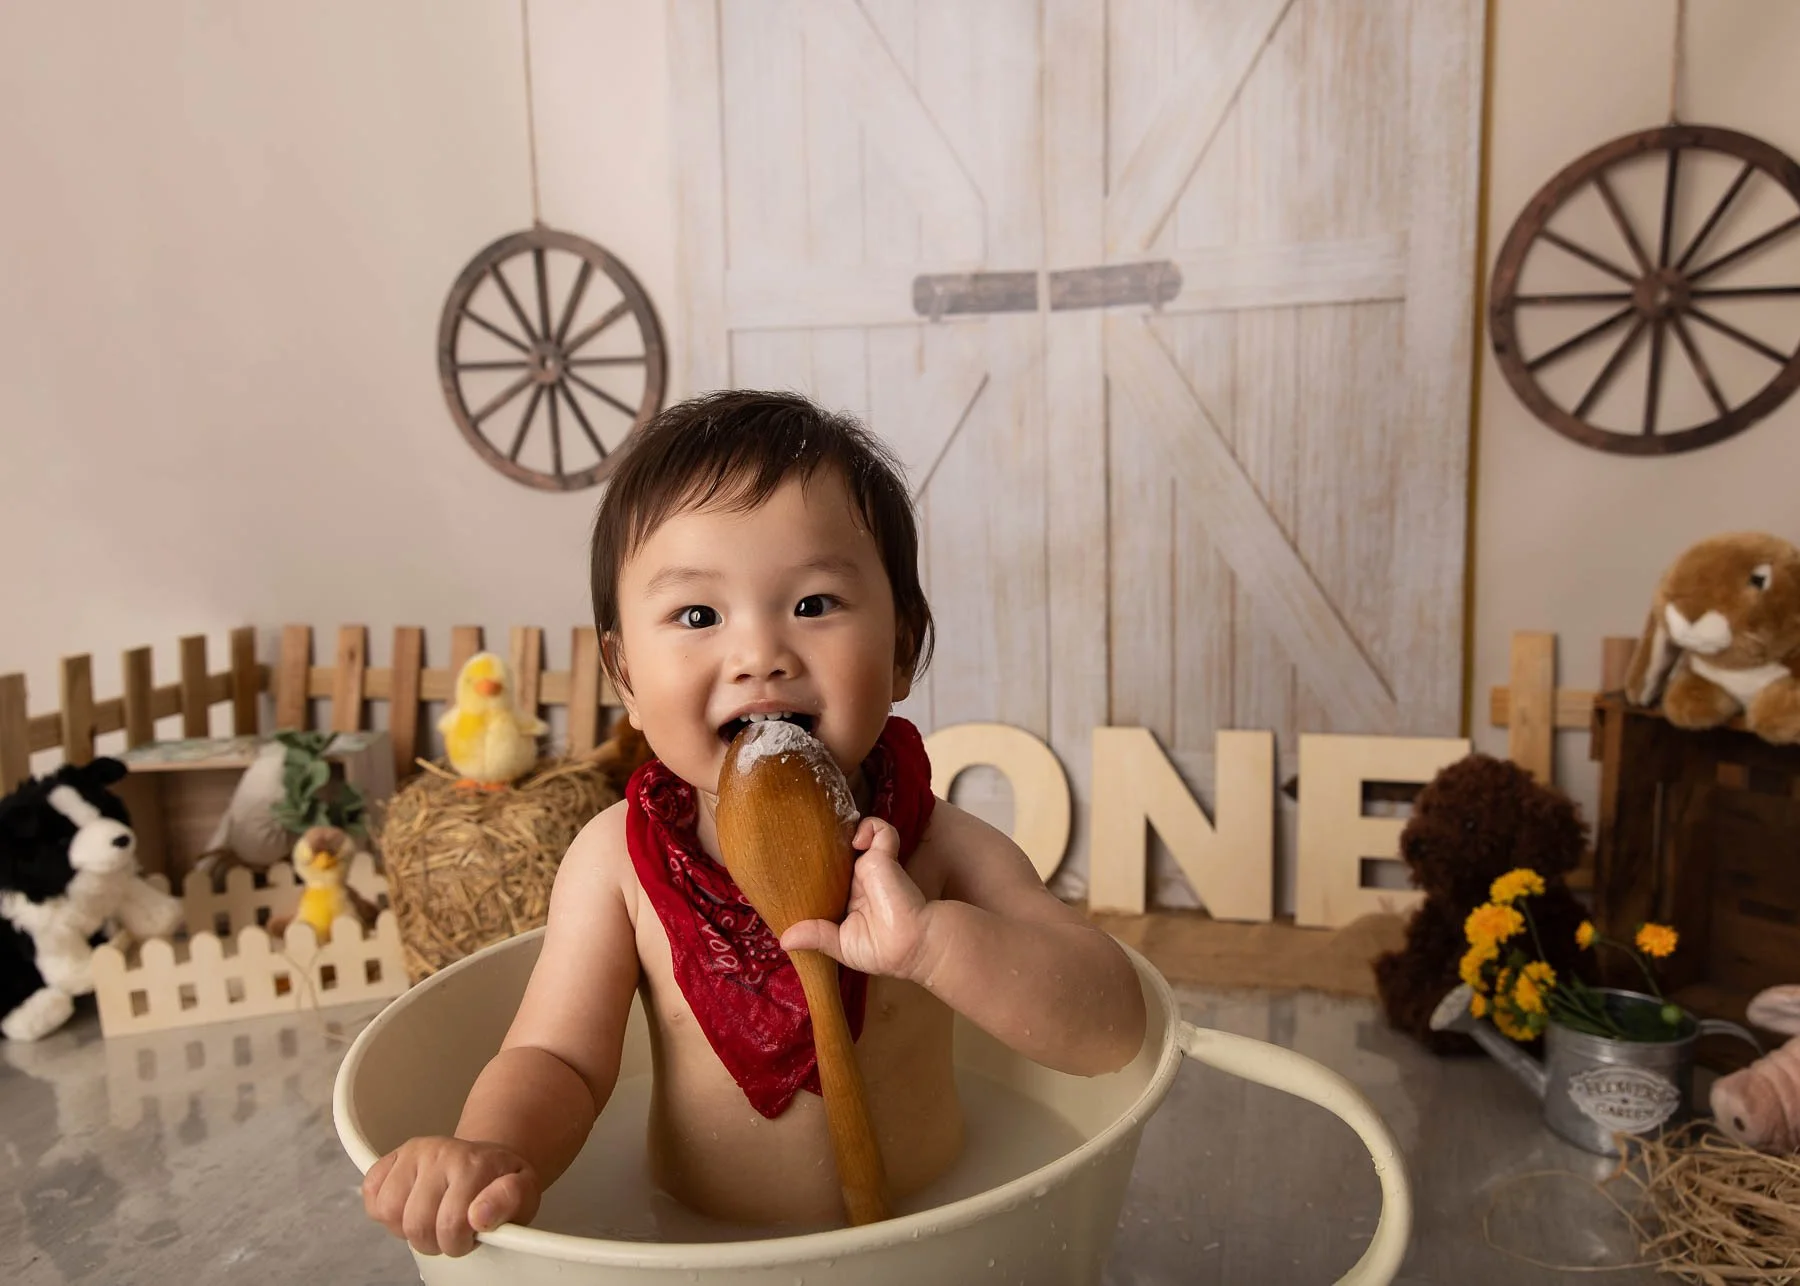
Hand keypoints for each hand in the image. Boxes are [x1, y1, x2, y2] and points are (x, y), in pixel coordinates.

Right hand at [362, 1136, 540, 1257]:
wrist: (488, 1160)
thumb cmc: (502, 1182)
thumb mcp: (524, 1192)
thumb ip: (510, 1201)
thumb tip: (480, 1216)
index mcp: (474, 1162)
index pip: (451, 1224)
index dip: (459, 1243)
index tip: (471, 1235)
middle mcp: (441, 1152)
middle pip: (417, 1224)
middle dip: (434, 1241)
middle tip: (451, 1231)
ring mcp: (414, 1152)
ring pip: (389, 1211)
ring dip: (407, 1227)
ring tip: (431, 1219)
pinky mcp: (393, 1156)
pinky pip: (370, 1192)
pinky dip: (385, 1211)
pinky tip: (410, 1207)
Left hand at [780, 818, 933, 981]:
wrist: (913, 945)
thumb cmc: (884, 950)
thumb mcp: (843, 947)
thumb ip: (816, 937)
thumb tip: (784, 939)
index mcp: (849, 900)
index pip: (826, 879)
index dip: (813, 873)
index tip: (795, 872)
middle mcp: (857, 881)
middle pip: (836, 854)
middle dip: (822, 845)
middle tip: (802, 843)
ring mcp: (870, 866)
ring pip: (856, 835)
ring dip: (844, 831)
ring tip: (830, 838)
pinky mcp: (883, 856)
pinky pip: (879, 829)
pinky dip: (869, 826)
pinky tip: (857, 841)